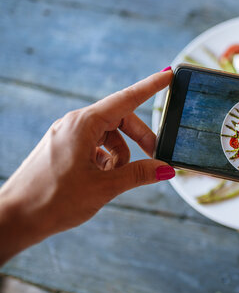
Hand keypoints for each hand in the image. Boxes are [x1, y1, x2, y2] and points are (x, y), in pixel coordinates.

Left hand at [0, 71, 174, 264]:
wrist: (14, 218)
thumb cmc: (53, 201)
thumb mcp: (104, 187)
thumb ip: (139, 174)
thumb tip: (166, 169)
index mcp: (84, 124)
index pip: (126, 99)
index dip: (151, 86)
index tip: (168, 74)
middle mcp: (74, 123)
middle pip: (120, 119)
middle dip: (139, 138)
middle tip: (154, 156)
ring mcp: (67, 134)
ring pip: (108, 134)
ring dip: (120, 154)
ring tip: (115, 178)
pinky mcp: (63, 147)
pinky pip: (94, 144)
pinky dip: (105, 159)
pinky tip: (101, 178)